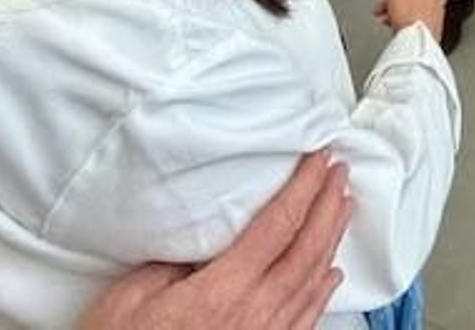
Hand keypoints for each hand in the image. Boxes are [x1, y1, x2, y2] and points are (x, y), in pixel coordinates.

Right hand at [78, 152, 350, 329]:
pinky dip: (322, 292)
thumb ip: (173, 261)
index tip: (320, 159)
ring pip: (312, 282)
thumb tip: (203, 239)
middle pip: (307, 250)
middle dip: (328, 206)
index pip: (279, 225)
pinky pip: (304, 319)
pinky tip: (331, 276)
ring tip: (343, 209)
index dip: (305, 187)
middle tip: (340, 174)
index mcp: (224, 291)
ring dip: (331, 241)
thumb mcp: (130, 297)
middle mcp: (254, 315)